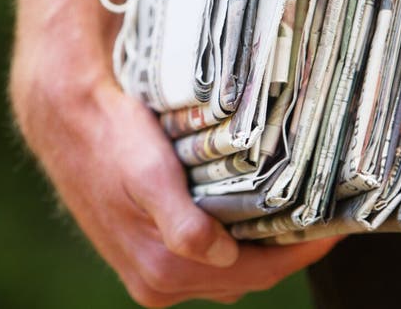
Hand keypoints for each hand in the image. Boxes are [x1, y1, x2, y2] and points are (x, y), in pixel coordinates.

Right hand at [11, 59, 339, 306]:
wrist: (68, 121)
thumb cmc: (111, 141)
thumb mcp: (149, 175)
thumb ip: (183, 223)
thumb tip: (223, 257)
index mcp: (163, 268)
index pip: (255, 274)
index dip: (299, 254)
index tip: (332, 230)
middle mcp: (157, 280)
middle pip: (244, 277)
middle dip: (284, 251)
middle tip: (317, 218)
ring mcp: (149, 267)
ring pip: (224, 270)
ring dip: (258, 247)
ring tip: (288, 214)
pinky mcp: (143, 248)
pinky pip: (202, 256)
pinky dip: (230, 241)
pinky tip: (242, 214)